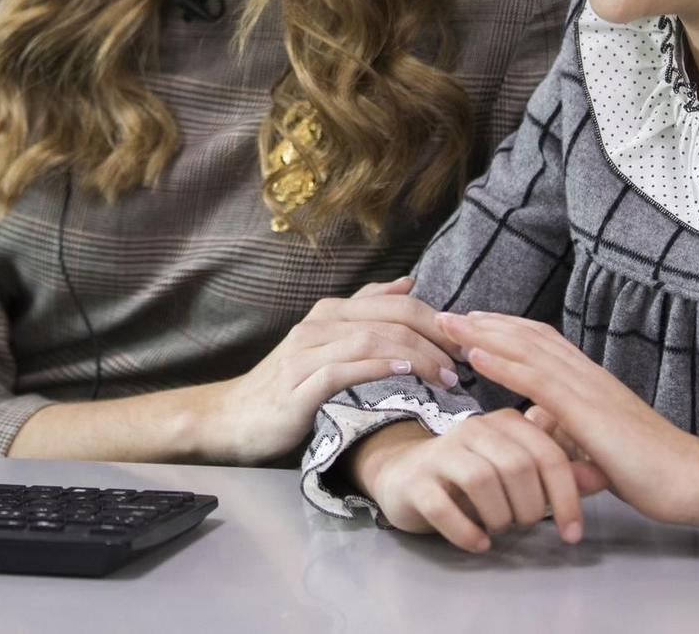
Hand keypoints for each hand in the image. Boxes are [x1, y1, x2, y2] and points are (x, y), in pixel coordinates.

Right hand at [193, 277, 464, 465]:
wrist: (232, 417)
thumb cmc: (287, 384)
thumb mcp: (327, 341)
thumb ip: (365, 311)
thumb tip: (408, 282)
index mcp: (331, 312)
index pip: (397, 303)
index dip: (437, 320)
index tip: (466, 344)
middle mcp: (320, 324)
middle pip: (391, 317)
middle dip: (436, 337)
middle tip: (464, 364)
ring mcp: (307, 352)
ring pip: (373, 339)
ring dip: (417, 357)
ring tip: (446, 377)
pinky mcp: (299, 384)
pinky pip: (345, 369)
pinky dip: (378, 366)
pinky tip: (404, 372)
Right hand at [351, 408, 609, 552]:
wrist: (406, 476)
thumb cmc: (472, 475)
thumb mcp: (520, 473)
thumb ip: (560, 473)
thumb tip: (604, 476)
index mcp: (505, 423)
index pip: (547, 454)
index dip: (566, 497)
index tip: (573, 533)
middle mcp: (473, 429)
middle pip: (516, 466)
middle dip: (530, 508)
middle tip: (525, 525)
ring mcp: (441, 452)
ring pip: (482, 481)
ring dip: (499, 517)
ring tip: (499, 529)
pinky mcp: (416, 480)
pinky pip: (444, 506)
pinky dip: (466, 531)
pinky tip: (478, 543)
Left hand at [440, 312, 698, 531]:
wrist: (690, 480)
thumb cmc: (649, 469)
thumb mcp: (595, 447)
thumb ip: (564, 431)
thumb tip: (533, 423)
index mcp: (591, 381)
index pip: (541, 342)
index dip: (504, 328)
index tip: (469, 321)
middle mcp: (587, 375)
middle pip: (528, 336)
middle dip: (484, 322)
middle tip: (444, 313)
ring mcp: (588, 389)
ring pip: (527, 349)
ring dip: (483, 333)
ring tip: (448, 324)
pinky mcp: (587, 411)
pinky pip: (538, 380)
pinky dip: (502, 362)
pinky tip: (475, 354)